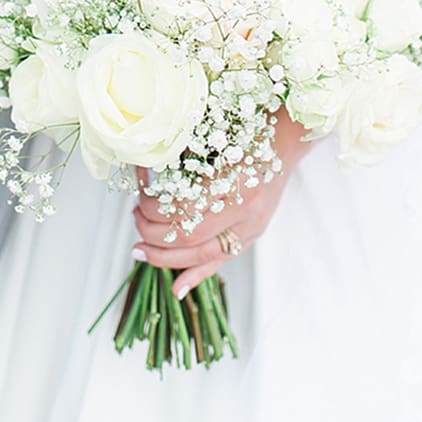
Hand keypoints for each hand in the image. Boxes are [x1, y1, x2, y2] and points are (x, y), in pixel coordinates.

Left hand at [131, 113, 300, 296]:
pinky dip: (197, 276)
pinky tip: (176, 289)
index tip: (139, 197)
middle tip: (135, 217)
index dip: (154, 209)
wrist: (285, 140)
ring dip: (165, 256)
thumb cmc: (246, 132)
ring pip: (202, 256)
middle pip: (190, 237)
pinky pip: (221, 262)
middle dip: (153, 232)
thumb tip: (143, 170)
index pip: (184, 210)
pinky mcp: (252, 237)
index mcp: (235, 183)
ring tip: (140, 249)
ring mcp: (251, 228)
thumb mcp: (214, 139)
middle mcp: (246, 212)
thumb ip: (184, 160)